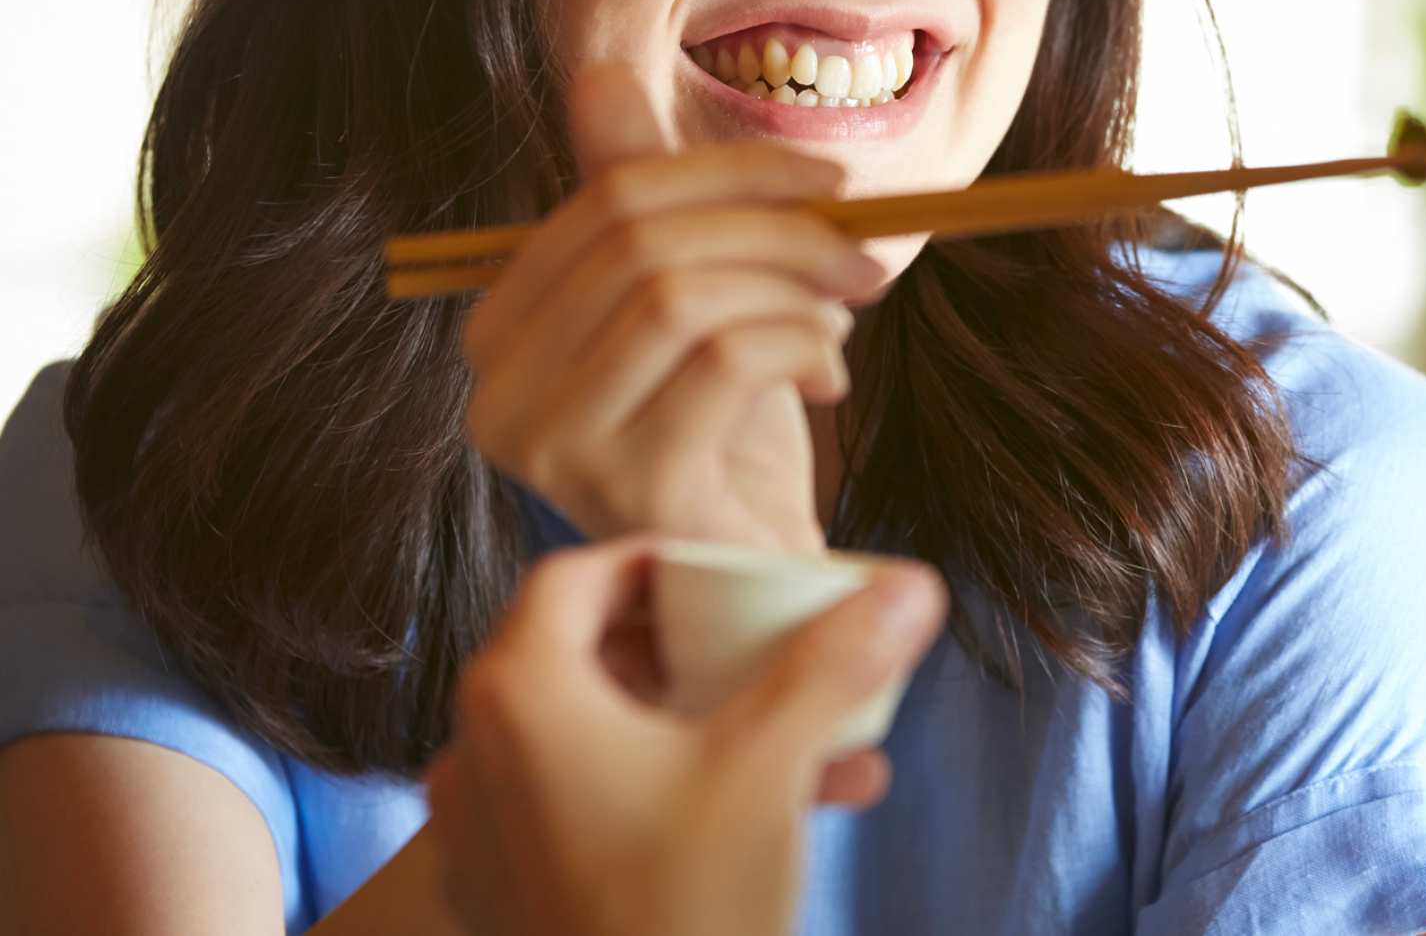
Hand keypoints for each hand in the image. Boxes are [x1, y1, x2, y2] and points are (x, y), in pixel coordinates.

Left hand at [428, 539, 946, 935]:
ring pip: (599, 740)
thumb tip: (910, 585)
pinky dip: (667, 794)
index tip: (726, 577)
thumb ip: (834, 663)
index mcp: (519, 694)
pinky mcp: (508, 895)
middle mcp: (476, 752)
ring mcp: (485, 832)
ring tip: (807, 749)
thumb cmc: (678, 909)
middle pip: (587, 656)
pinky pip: (588, 809)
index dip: (657, 563)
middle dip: (695, 653)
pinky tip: (767, 817)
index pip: (576, 576)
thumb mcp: (768, 766)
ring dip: (700, 731)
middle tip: (762, 651)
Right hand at [461, 63, 884, 547]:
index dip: (729, 172)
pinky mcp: (627, 489)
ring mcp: (553, 447)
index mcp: (501, 330)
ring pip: (678, 295)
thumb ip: (644, 200)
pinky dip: (802, 345)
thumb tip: (599, 74)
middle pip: (639, 242)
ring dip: (792, 285)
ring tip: (843, 313)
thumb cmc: (723, 431)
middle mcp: (498, 390)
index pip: (606, 201)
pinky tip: (830, 376)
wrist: (755, 567)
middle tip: (862, 244)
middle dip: (773, 224)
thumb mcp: (688, 299)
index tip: (830, 180)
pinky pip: (725, 361)